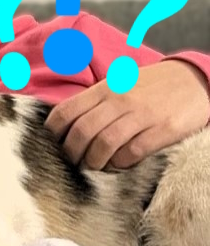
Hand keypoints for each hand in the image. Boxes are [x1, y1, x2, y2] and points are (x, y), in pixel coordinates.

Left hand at [44, 60, 209, 169]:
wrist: (195, 79)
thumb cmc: (149, 86)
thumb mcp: (116, 84)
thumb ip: (92, 102)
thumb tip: (62, 125)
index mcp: (103, 89)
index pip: (65, 112)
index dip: (52, 133)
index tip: (51, 146)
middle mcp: (119, 100)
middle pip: (81, 132)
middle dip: (71, 154)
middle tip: (72, 163)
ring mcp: (142, 114)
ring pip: (104, 143)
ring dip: (94, 161)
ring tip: (94, 166)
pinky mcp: (163, 129)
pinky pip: (133, 152)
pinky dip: (121, 163)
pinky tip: (119, 164)